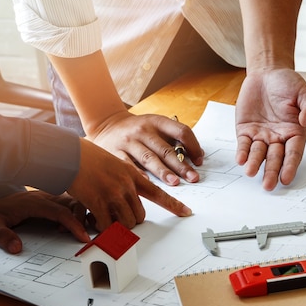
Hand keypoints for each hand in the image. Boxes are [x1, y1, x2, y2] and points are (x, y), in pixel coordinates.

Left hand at [0, 191, 89, 253]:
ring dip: (81, 215)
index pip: (61, 211)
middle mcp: (46, 197)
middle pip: (74, 203)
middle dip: (82, 219)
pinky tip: (70, 225)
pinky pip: (71, 202)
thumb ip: (2, 235)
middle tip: (79, 236)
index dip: (75, 224)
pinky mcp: (52, 200)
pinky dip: (77, 212)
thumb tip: (16, 248)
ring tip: (76, 231)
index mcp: (35, 203)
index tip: (83, 237)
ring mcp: (50, 197)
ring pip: (75, 201)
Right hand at [68, 138, 192, 231]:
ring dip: (116, 226)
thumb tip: (130, 199)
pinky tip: (93, 221)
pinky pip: (107, 225)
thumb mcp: (114, 164)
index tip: (186, 212)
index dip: (174, 204)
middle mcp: (126, 184)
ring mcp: (113, 193)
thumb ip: (125, 179)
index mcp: (132, 174)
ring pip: (127, 222)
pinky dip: (101, 228)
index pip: (158, 192)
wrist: (68, 154)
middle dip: (131, 221)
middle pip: (140, 215)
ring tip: (104, 220)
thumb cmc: (87, 159)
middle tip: (117, 219)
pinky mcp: (98, 201)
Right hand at [87, 111, 203, 185]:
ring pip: (149, 158)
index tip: (199, 161)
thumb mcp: (156, 126)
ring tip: (175, 182)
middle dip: (181, 166)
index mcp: (157, 122)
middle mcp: (143, 130)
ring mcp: (128, 141)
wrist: (106, 124)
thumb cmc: (138, 130)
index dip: (193, 146)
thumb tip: (197, 156)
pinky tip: (147, 183)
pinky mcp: (114, 152)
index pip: (181, 131)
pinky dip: (138, 174)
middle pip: (166, 149)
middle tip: (193, 178)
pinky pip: (127, 164)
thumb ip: (174, 139)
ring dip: (163, 172)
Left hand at [235, 68, 305, 189]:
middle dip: (271, 172)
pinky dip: (242, 152)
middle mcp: (278, 138)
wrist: (267, 73)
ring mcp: (261, 136)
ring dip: (255, 163)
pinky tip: (240, 160)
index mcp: (295, 132)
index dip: (290, 166)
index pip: (293, 153)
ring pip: (258, 154)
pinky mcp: (246, 130)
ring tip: (250, 171)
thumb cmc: (288, 83)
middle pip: (275, 158)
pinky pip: (243, 144)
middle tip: (268, 185)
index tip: (286, 178)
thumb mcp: (304, 92)